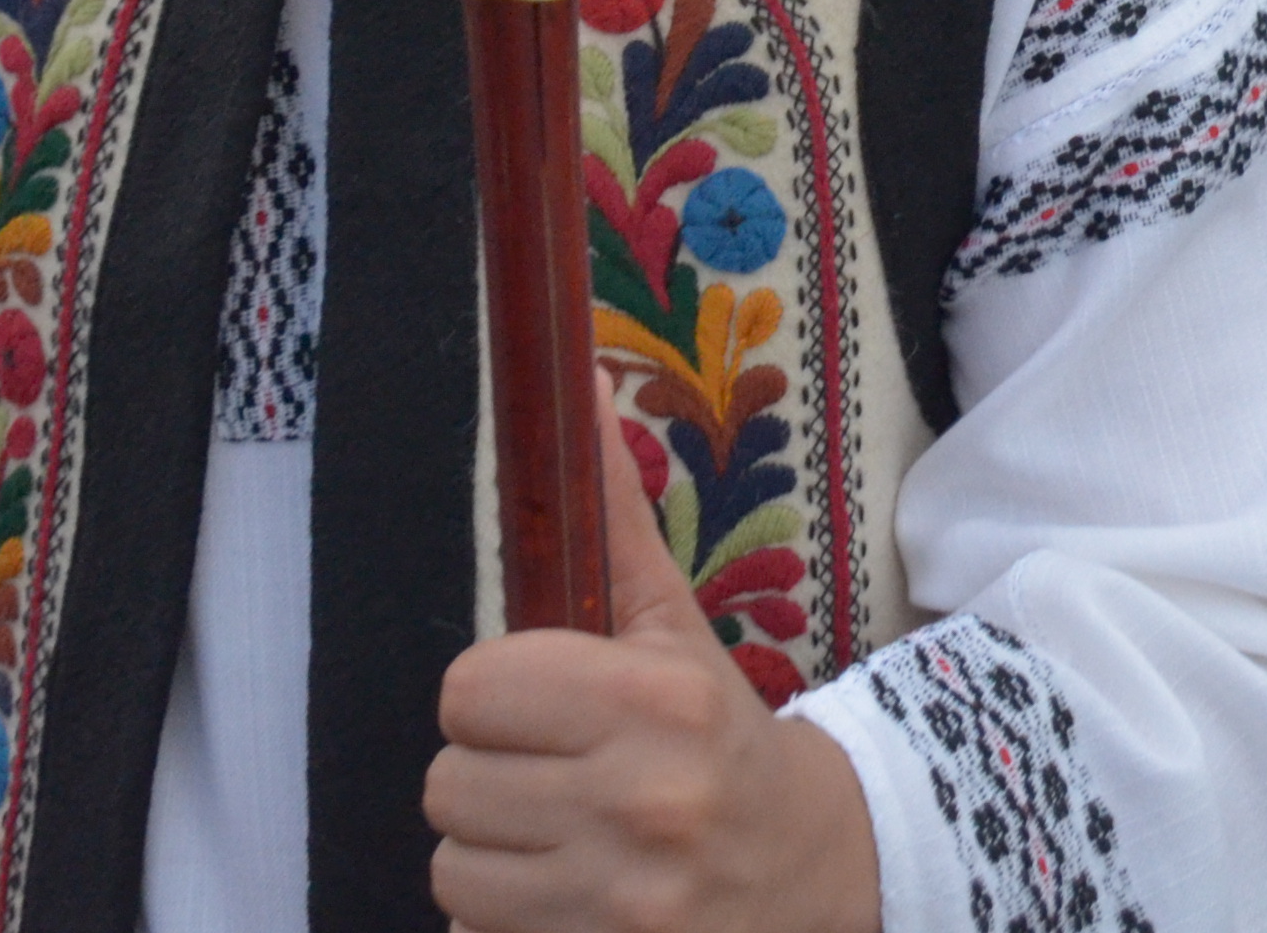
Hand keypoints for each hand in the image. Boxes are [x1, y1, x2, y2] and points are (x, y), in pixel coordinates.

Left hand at [429, 454, 879, 932]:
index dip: (491, 699)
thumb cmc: (722, 741)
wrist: (818, 870)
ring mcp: (623, 904)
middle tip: (552, 782)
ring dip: (492, 864)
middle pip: (448, 788)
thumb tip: (581, 388)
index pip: (467, 690)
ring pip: (453, 875)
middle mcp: (639, 803)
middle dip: (488, 783)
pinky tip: (567, 901)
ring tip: (559, 844)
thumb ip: (616, 522)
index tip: (538, 709)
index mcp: (651, 701)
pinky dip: (507, 928)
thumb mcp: (675, 629)